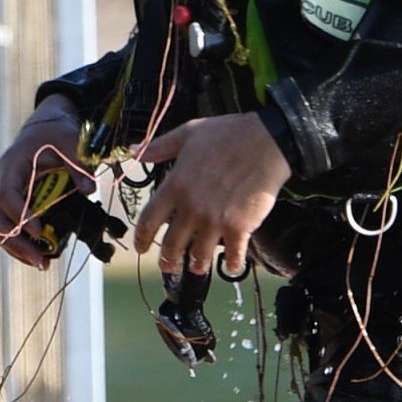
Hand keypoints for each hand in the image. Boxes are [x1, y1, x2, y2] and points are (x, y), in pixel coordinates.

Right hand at [0, 101, 87, 268]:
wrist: (46, 128)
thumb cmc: (57, 133)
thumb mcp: (71, 142)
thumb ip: (80, 165)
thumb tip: (89, 189)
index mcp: (12, 165)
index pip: (6, 194)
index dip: (20, 215)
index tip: (39, 231)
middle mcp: (1, 182)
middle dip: (16, 242)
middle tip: (40, 258)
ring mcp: (3, 195)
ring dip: (17, 250)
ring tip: (42, 264)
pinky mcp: (12, 205)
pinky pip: (9, 229)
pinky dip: (21, 245)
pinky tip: (41, 258)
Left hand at [132, 112, 292, 278]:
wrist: (267, 142)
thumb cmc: (229, 135)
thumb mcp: (188, 133)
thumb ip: (159, 147)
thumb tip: (134, 151)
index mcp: (176, 185)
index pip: (149, 220)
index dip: (141, 239)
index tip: (141, 248)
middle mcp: (191, 207)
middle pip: (171, 246)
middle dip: (167, 261)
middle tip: (168, 266)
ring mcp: (215, 220)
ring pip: (199, 256)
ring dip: (197, 265)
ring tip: (197, 268)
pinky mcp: (239, 227)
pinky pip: (232, 255)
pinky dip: (231, 265)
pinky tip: (231, 266)